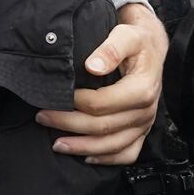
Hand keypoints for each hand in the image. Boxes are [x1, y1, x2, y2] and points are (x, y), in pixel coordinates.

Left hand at [37, 3, 164, 164]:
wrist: (152, 46)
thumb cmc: (137, 40)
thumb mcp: (126, 35)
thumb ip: (111, 49)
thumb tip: (93, 65)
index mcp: (141, 89)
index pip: (101, 103)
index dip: (74, 103)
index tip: (54, 97)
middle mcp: (144, 110)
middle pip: (102, 126)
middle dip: (67, 124)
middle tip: (41, 117)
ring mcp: (144, 124)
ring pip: (113, 146)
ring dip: (82, 147)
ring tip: (56, 144)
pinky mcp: (142, 130)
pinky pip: (128, 153)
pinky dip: (107, 159)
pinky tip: (87, 158)